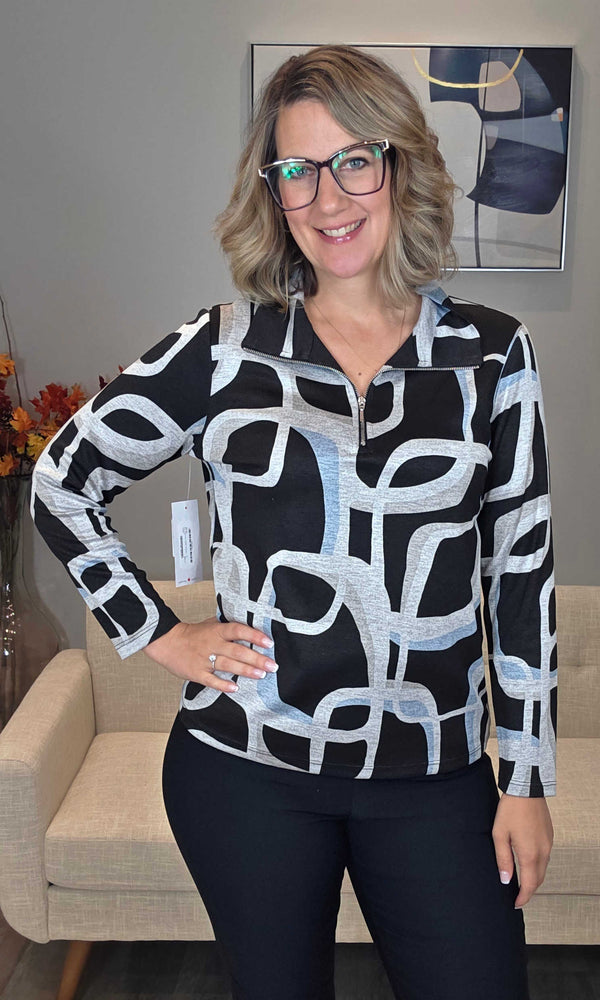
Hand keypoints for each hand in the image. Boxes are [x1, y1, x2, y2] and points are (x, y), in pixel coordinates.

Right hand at [143, 617, 277, 692]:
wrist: (166, 642)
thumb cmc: (191, 634)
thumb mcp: (210, 624)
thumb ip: (227, 625)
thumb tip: (249, 624)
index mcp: (217, 631)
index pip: (238, 630)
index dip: (254, 635)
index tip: (268, 643)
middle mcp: (212, 644)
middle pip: (237, 650)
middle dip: (257, 658)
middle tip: (272, 665)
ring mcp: (204, 659)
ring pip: (228, 665)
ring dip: (245, 671)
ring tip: (261, 675)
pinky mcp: (197, 673)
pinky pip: (211, 680)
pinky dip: (222, 685)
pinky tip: (235, 688)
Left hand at [492, 793, 553, 908]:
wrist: (526, 789)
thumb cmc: (510, 810)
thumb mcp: (500, 835)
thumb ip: (503, 859)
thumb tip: (506, 880)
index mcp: (530, 854)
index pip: (530, 885)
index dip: (523, 897)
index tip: (515, 904)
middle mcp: (543, 852)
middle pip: (538, 879)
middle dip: (529, 890)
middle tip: (517, 896)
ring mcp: (548, 843)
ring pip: (543, 868)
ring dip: (534, 878)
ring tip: (521, 881)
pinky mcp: (549, 836)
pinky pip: (545, 857)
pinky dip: (538, 865)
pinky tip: (528, 862)